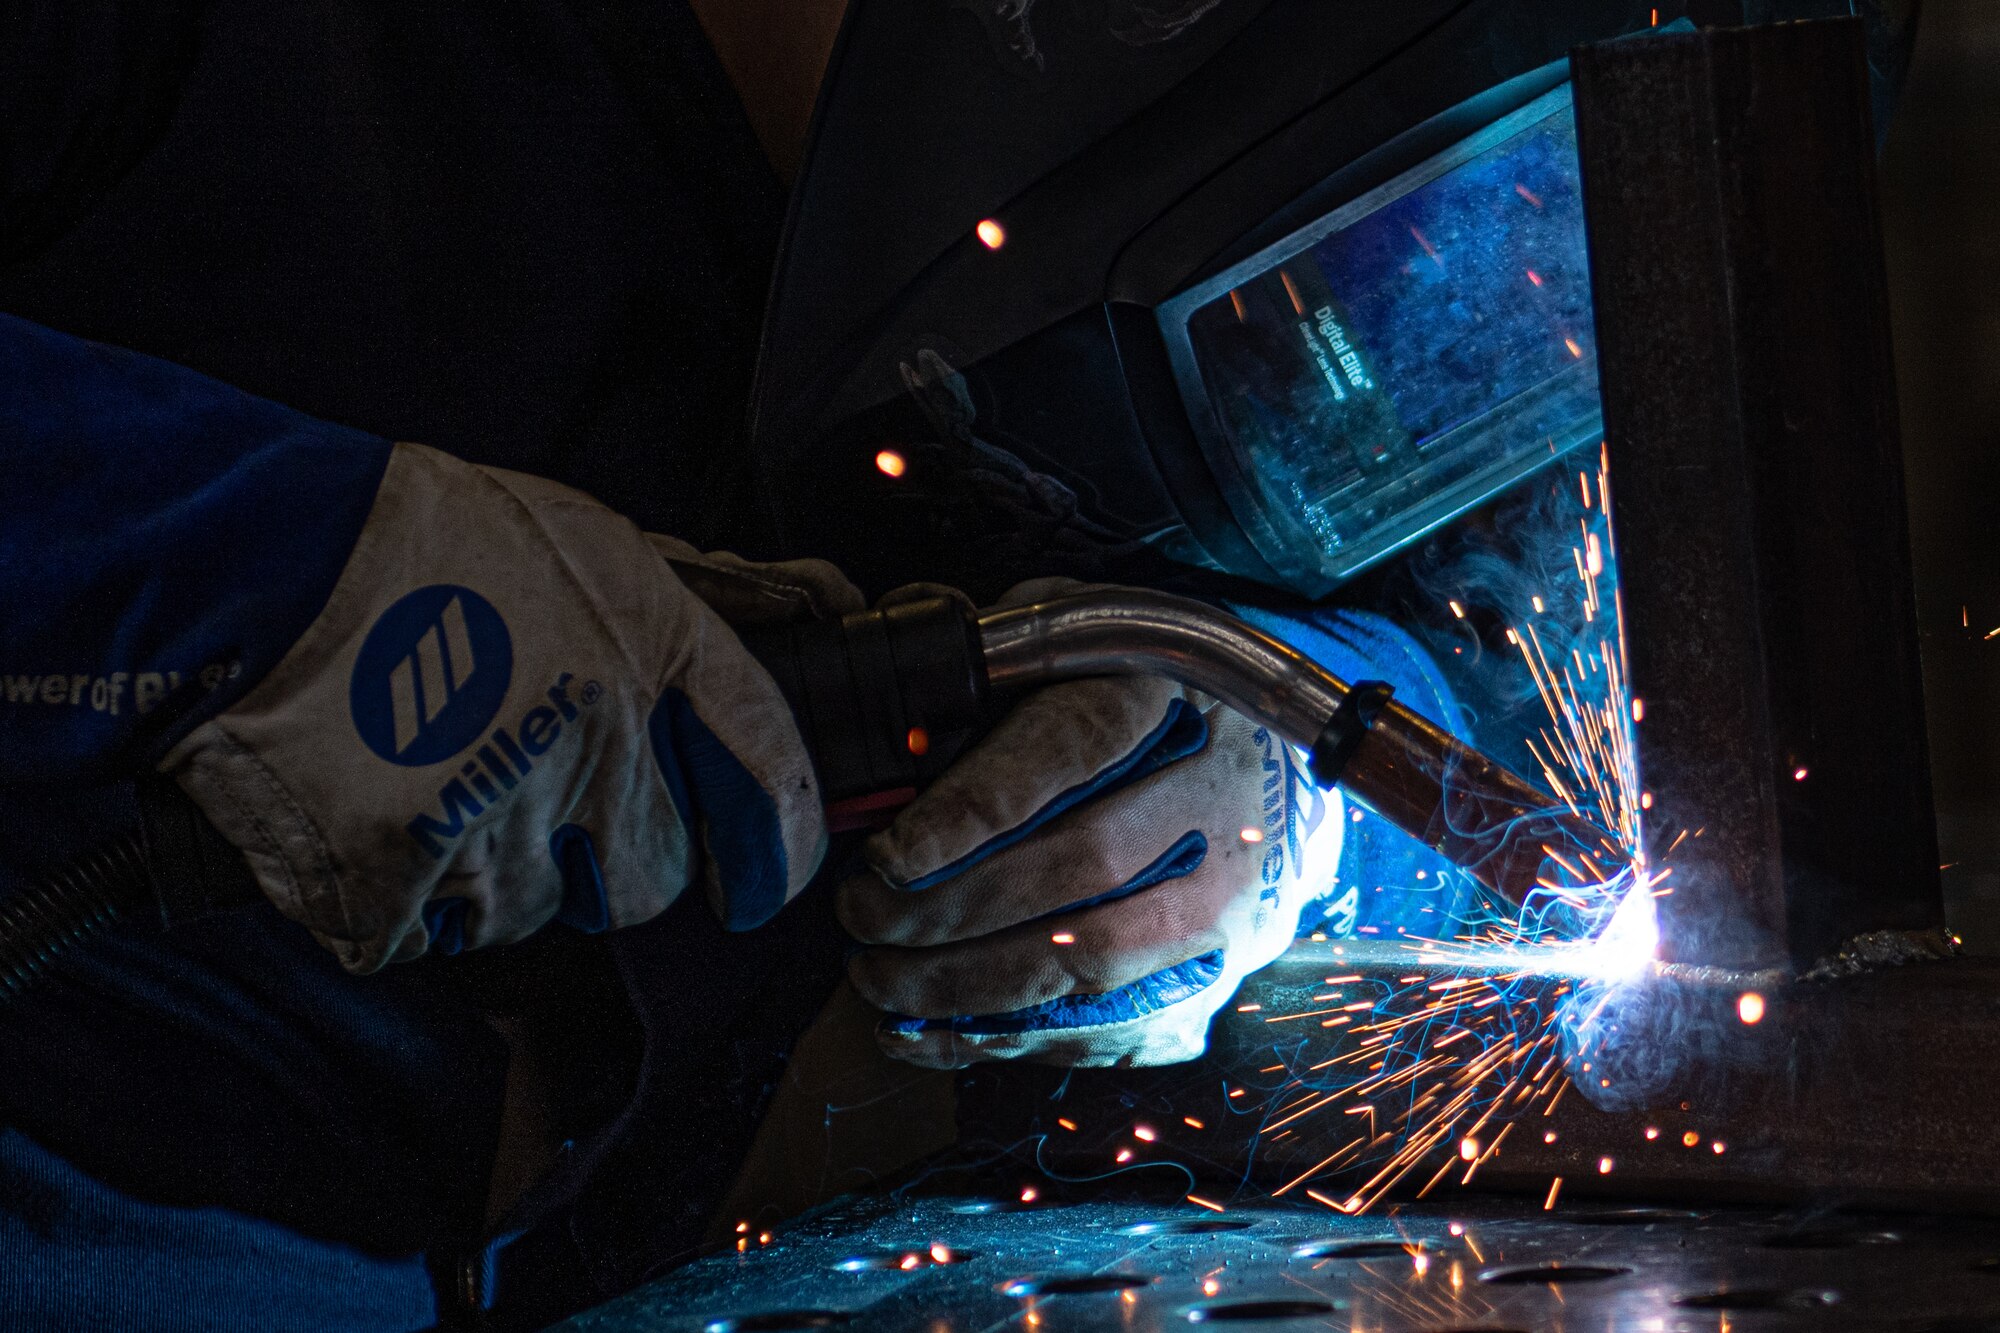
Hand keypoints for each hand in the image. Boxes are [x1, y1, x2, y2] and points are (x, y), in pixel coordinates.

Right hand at [165, 444, 830, 971]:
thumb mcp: (596, 539)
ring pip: (537, 914)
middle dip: (612, 854)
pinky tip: (380, 809)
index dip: (786, 844)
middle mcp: (590, 753)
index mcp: (652, 659)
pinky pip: (428, 935)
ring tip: (439, 772)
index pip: (775, 782)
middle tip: (540, 785)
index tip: (768, 869)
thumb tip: (826, 598)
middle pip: (650, 881)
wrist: (254, 566)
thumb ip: (717, 590)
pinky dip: (405, 896)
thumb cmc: (428, 543)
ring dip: (502, 870)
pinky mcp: (391, 893)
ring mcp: (489, 832)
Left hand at [837, 580, 1346, 1067]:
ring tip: (880, 979)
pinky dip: (1007, 1040)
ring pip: (1100, 958)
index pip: (1073, 749)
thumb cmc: (1113, 710)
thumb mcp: (1049, 656)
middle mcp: (1216, 793)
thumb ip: (972, 678)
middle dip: (954, 906)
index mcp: (1167, 693)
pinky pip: (1109, 1027)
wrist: (1252, 772)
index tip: (892, 857)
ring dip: (972, 983)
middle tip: (862, 916)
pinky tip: (926, 1032)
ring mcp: (1228, 894)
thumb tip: (881, 734)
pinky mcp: (1214, 973)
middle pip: (1087, 862)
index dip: (977, 810)